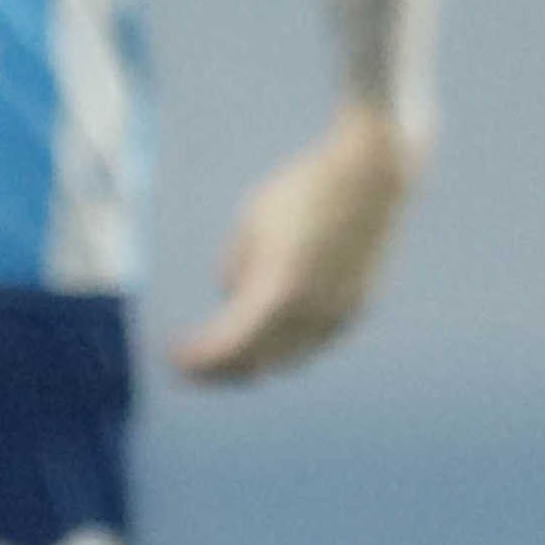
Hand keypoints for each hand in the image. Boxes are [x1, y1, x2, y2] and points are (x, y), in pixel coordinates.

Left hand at [172, 104, 422, 385]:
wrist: (370, 174)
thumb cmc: (302, 191)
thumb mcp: (251, 224)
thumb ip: (236, 269)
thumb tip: (231, 299)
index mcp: (280, 290)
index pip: (230, 346)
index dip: (198, 360)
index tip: (174, 359)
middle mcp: (313, 312)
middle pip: (257, 363)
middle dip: (221, 370)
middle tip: (191, 366)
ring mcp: (339, 314)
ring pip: (287, 359)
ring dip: (253, 361)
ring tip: (223, 355)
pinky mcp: (356, 308)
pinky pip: (312, 343)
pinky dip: (283, 347)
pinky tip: (262, 335)